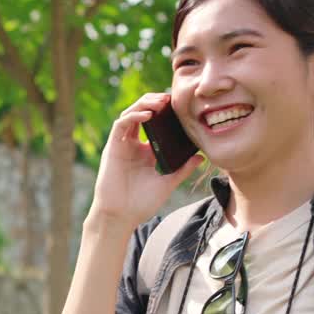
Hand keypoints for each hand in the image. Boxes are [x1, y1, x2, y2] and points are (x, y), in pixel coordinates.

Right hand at [88, 92, 202, 230]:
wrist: (121, 216)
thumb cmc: (141, 202)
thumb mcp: (168, 182)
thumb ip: (183, 169)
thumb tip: (201, 157)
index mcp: (145, 151)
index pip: (155, 123)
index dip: (164, 112)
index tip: (180, 106)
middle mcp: (133, 144)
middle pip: (141, 113)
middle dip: (154, 102)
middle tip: (170, 98)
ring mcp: (122, 144)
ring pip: (131, 114)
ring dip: (144, 104)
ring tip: (161, 102)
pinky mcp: (113, 147)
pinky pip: (121, 125)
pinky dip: (134, 116)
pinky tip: (148, 115)